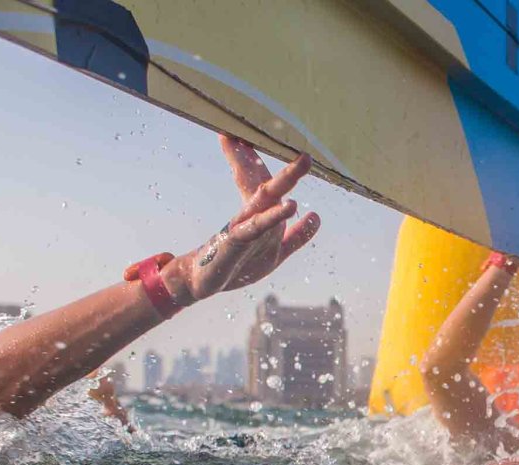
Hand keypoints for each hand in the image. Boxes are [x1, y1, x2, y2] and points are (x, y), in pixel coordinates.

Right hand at [169, 136, 320, 302]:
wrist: (202, 283)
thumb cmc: (239, 266)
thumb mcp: (277, 253)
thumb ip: (297, 236)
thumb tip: (316, 216)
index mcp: (259, 213)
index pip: (265, 180)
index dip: (272, 162)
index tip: (279, 141)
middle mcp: (251, 213)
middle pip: (260, 179)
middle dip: (265, 154)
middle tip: (272, 128)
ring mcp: (243, 225)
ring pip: (264, 196)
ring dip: (283, 179)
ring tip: (302, 162)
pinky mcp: (236, 242)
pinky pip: (257, 226)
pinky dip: (274, 216)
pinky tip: (291, 205)